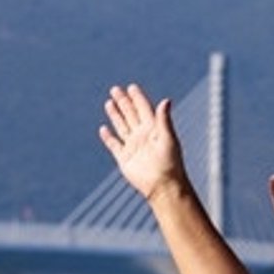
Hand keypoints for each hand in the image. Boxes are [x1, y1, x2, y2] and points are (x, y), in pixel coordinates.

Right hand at [98, 84, 188, 201]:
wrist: (162, 186)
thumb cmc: (169, 163)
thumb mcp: (168, 138)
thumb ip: (164, 119)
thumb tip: (165, 100)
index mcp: (154, 129)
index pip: (144, 109)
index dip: (137, 98)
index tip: (131, 87)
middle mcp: (143, 136)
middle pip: (131, 115)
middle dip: (123, 102)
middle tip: (115, 89)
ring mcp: (133, 147)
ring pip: (122, 126)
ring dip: (115, 115)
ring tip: (108, 103)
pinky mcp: (124, 159)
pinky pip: (114, 145)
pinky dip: (108, 137)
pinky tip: (103, 129)